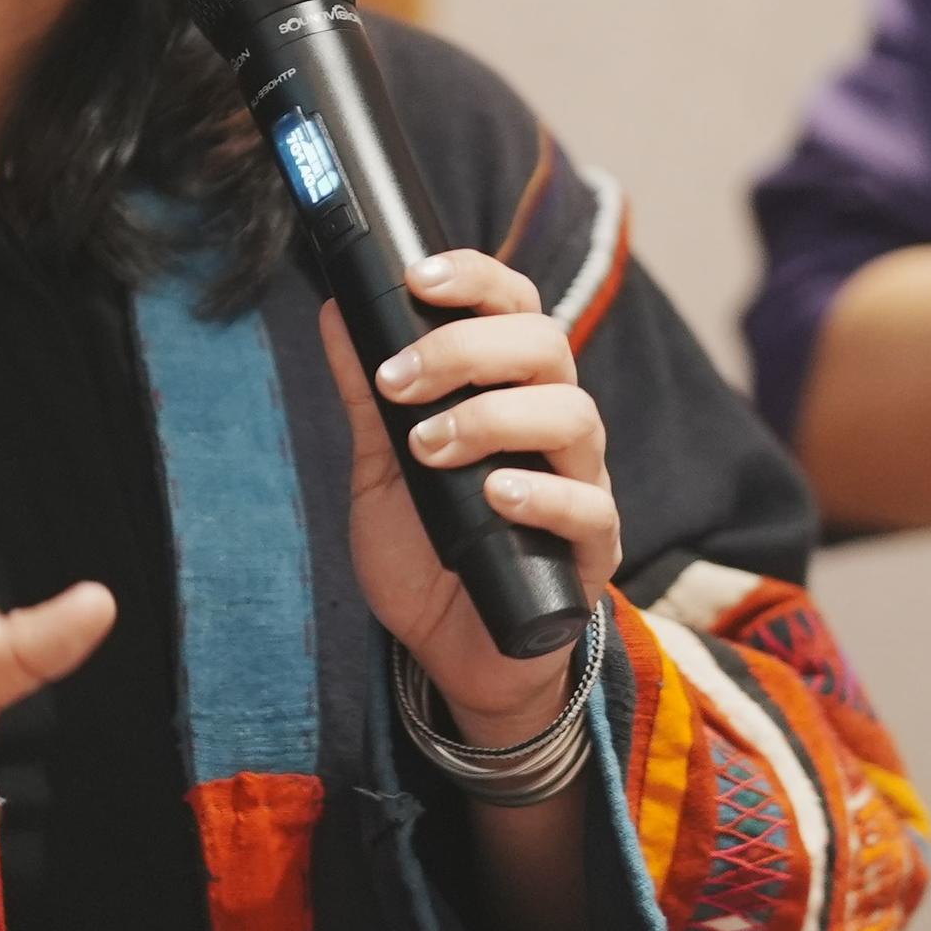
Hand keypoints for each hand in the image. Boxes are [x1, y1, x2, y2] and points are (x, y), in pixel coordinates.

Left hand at [321, 252, 621, 748]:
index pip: (514, 307)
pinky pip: (590, 508)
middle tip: (398, 382)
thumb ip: (365, 394)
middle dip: (466, 347)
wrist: (452, 652)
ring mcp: (581, 483)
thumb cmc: (427, 551)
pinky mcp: (592, 550)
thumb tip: (337, 309)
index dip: (476, 278)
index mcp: (509, 391)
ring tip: (429, 447)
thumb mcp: (380, 467)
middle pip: (546, 345)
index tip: (418, 278)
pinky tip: (496, 495)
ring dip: (492, 418)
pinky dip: (543, 494)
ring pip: (574, 415)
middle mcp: (555, 425)